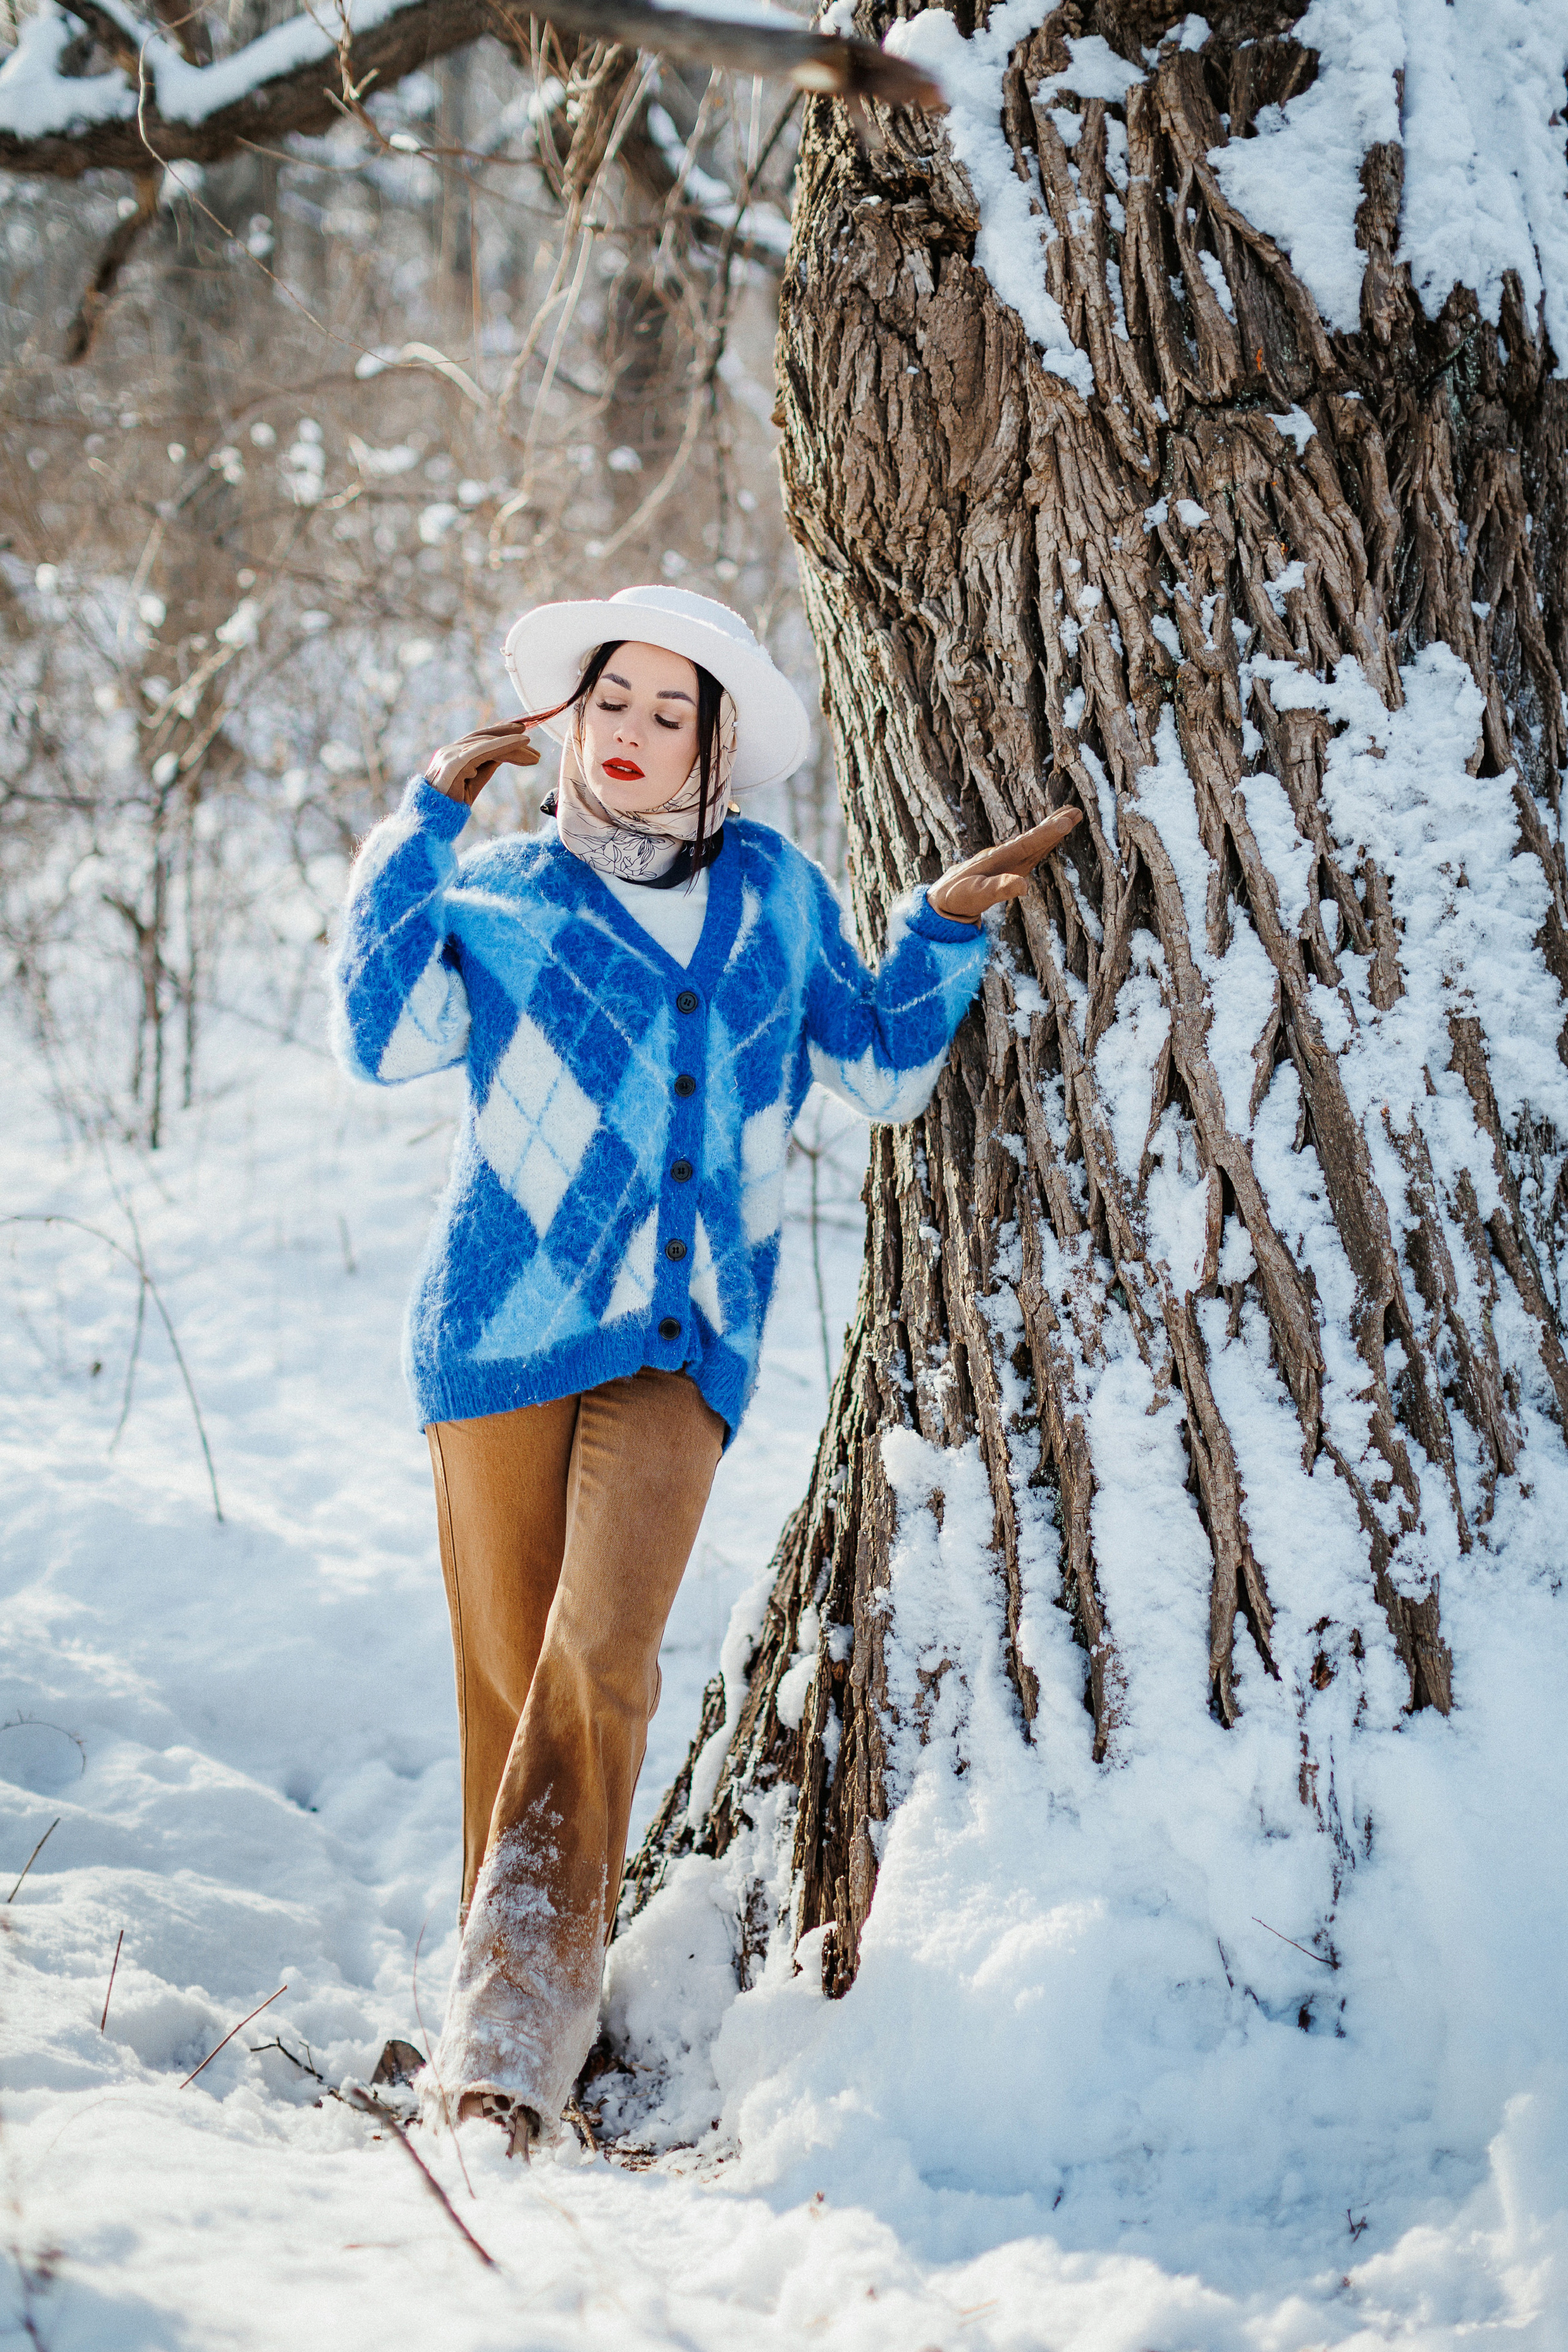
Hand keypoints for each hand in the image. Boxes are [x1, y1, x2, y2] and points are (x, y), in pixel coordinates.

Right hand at [424, 720, 541, 807]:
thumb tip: (502, 755)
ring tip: (532, 749)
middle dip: (508, 735)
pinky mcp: (455, 763)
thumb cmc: (451, 807)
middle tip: (528, 735)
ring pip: (487, 743)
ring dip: (512, 743)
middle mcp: (449, 751)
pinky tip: (520, 743)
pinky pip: (484, 750)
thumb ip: (484, 766)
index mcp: (451, 755)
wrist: (432, 822)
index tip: (519, 735)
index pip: (478, 740)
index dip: (499, 735)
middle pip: (483, 738)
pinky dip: (504, 744)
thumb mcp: (473, 783)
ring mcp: (450, 756)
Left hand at [927, 806, 1083, 923]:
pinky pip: (1028, 850)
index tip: (1067, 820)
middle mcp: (1004, 855)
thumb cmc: (959, 897)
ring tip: (1072, 814)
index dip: (1047, 833)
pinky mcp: (1007, 866)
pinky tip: (1050, 837)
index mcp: (998, 859)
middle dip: (1054, 824)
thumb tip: (1025, 886)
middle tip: (1077, 811)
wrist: (943, 898)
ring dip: (1051, 829)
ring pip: (1032, 841)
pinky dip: (1042, 841)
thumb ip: (999, 889)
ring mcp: (1006, 860)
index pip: (1027, 843)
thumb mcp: (977, 896)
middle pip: (1033, 837)